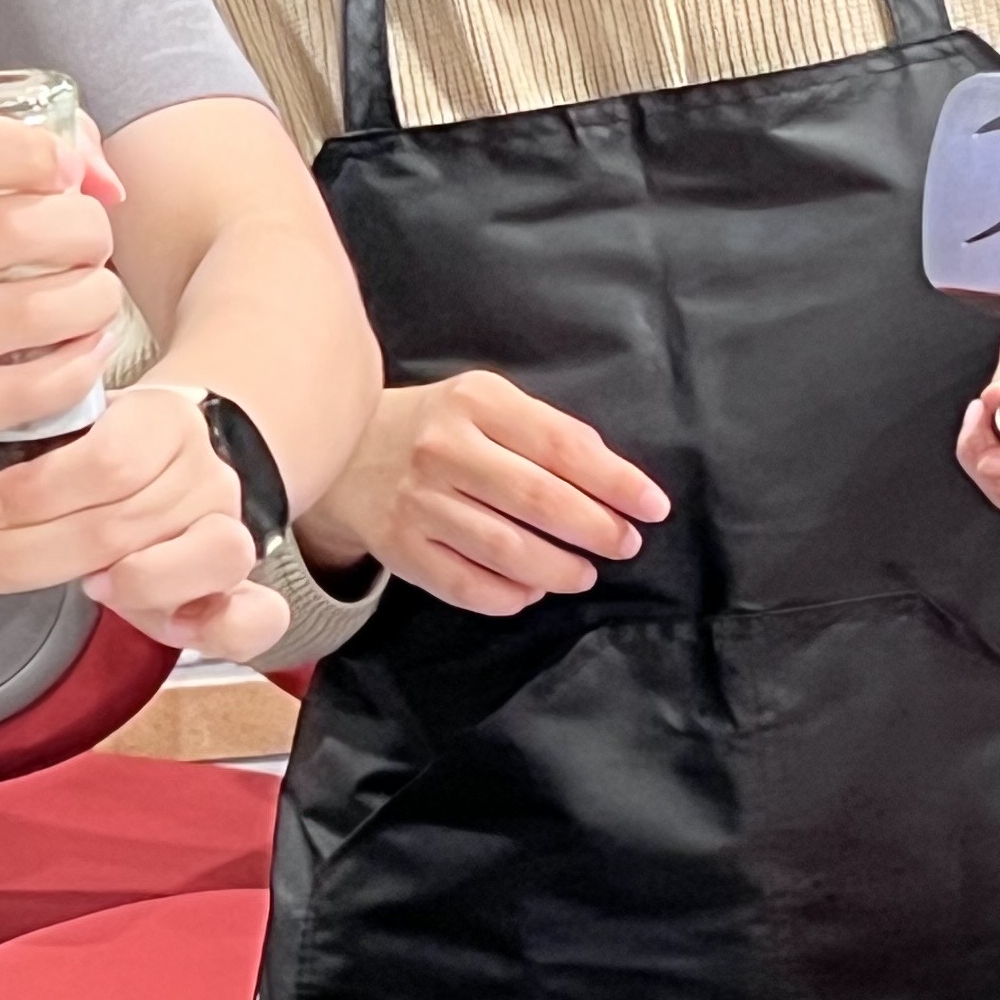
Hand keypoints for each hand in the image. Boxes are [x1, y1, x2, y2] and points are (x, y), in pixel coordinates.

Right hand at [0, 116, 122, 460]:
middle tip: (92, 239)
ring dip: (94, 296)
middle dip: (82, 228)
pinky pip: (30, 388)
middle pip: (8, 230)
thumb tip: (99, 176)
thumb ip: (1, 155)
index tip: (65, 168)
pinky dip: (80, 363)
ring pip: (30, 310)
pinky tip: (86, 344)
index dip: (26, 150)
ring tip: (97, 292)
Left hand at [0, 386, 283, 660]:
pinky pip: (257, 615)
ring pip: (211, 554)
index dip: (36, 494)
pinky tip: (168, 623)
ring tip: (93, 583)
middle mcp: (202, 470)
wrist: (158, 458)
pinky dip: (219, 628)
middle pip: (126, 522)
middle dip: (35, 556)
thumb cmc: (77, 457)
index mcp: (156, 419)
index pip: (107, 458)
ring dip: (139, 580)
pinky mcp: (240, 587)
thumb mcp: (9, 446)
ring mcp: (228, 527)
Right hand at [296, 372, 669, 619]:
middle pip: (538, 500)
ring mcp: (419, 504)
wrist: (346, 449)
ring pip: (506, 550)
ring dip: (559, 569)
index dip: (616, 481)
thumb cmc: (438, 426)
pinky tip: (531, 591)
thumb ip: (545, 432)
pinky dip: (509, 596)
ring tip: (584, 573)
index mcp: (476, 403)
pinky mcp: (400, 549)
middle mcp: (444, 451)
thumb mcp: (487, 403)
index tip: (653, 506)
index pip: (561, 446)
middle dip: (595, 529)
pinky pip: (467, 586)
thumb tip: (613, 482)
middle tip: (624, 543)